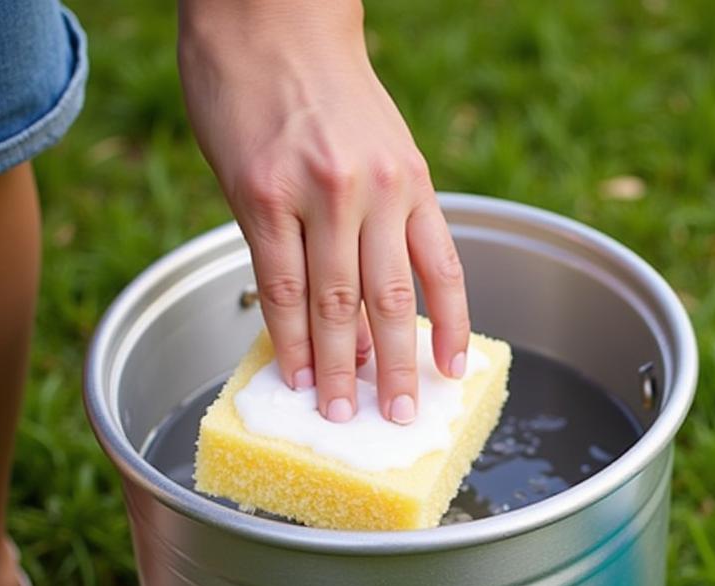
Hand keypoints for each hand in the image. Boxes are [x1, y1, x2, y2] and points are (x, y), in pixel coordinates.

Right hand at [177, 0, 468, 423]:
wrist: (271, 16)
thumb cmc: (325, 91)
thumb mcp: (383, 147)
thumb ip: (384, 218)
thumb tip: (375, 299)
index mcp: (412, 182)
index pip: (442, 272)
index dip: (451, 329)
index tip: (453, 374)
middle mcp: (374, 191)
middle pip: (390, 301)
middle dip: (395, 369)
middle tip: (397, 417)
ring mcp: (318, 194)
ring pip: (335, 302)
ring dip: (340, 367)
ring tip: (341, 412)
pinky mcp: (261, 195)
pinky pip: (279, 282)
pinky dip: (289, 335)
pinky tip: (295, 369)